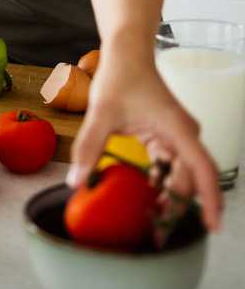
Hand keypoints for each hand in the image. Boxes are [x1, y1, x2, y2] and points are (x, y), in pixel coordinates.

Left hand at [66, 51, 222, 232]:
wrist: (126, 52)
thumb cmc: (120, 75)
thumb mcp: (101, 111)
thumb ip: (88, 147)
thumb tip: (75, 181)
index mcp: (177, 128)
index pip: (203, 169)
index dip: (210, 200)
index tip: (211, 227)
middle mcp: (184, 134)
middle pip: (190, 180)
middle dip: (177, 208)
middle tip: (157, 236)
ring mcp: (177, 137)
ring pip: (180, 176)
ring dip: (168, 198)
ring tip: (149, 223)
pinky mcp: (167, 137)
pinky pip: (168, 167)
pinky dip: (159, 183)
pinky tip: (143, 198)